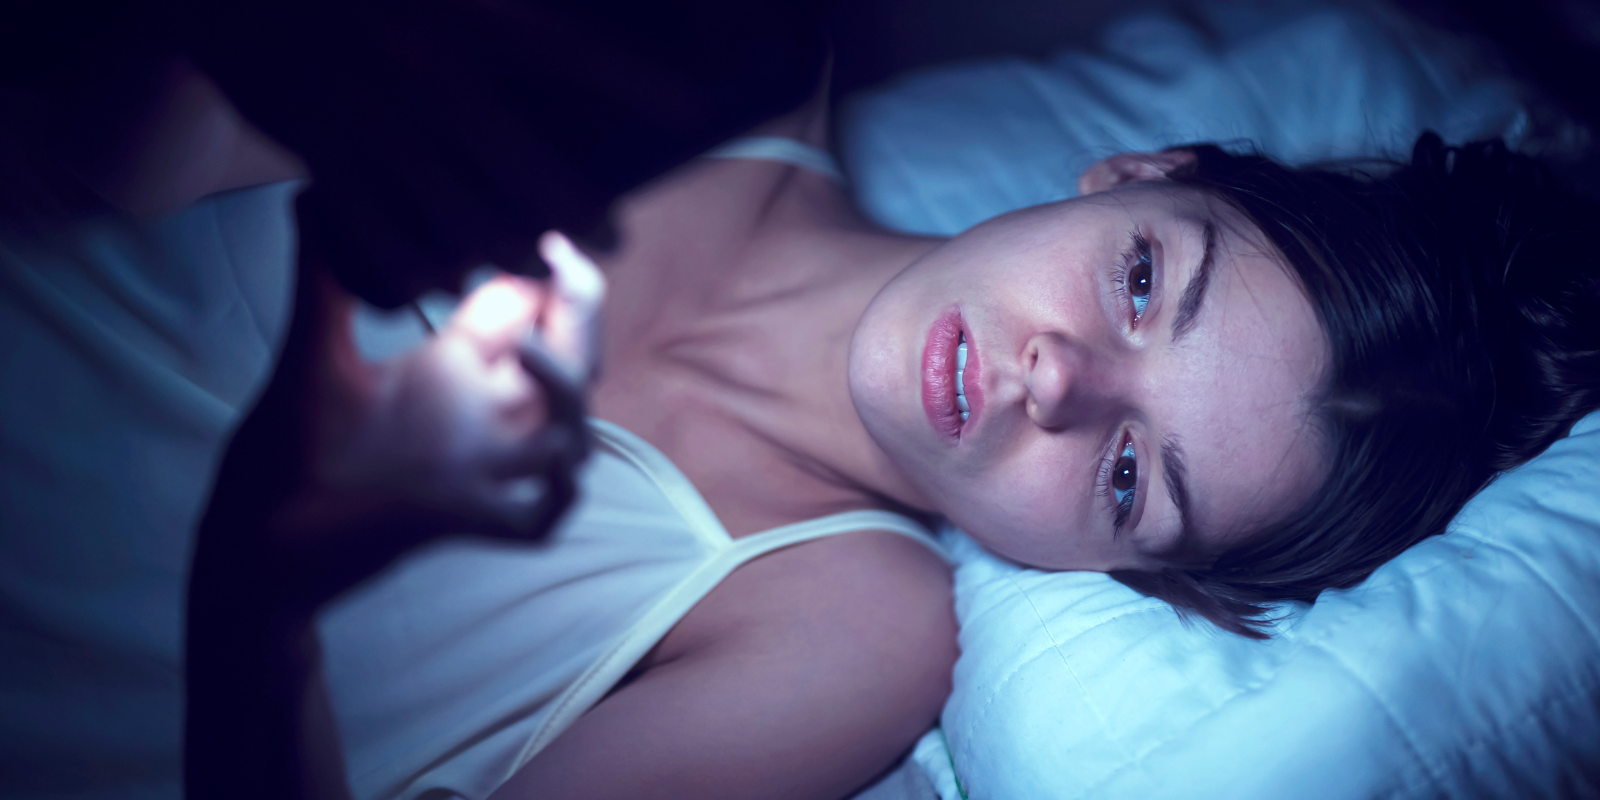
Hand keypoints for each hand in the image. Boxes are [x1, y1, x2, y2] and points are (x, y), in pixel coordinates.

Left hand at [263, 232, 604, 595]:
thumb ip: (321, 275)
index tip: (532, 232)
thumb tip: (315, 192)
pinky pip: (546, 511)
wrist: (257, 541)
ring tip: (528, 345)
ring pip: (572, 433)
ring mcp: (485, 473)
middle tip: (560, 260)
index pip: (521, 312)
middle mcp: (481, 419)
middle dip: (579, 309)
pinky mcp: (473, 525)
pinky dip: (560, 486)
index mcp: (452, 373)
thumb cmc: (285, 450)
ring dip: (568, 388)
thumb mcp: (308, 354)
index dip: (536, 271)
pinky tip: (547, 453)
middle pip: (569, 360)